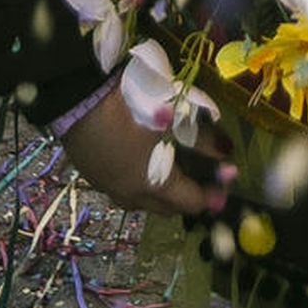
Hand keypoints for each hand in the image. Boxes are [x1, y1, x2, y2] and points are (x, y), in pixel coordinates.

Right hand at [60, 87, 229, 219]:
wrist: (79, 99)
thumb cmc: (133, 109)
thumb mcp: (173, 119)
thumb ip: (202, 138)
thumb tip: (228, 152)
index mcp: (154, 186)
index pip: (190, 201)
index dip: (211, 195)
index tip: (225, 183)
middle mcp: (131, 195)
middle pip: (165, 208)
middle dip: (186, 198)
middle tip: (200, 180)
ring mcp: (108, 187)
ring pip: (140, 202)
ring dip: (158, 194)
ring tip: (170, 173)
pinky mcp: (92, 174)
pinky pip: (121, 189)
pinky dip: (136, 182)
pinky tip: (138, 163)